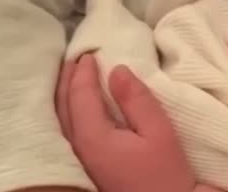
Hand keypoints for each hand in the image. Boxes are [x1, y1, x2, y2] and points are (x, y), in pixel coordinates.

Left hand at [56, 55, 195, 191]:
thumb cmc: (166, 174)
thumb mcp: (160, 133)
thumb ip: (137, 100)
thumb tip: (118, 70)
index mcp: (94, 137)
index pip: (80, 95)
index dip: (83, 72)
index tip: (90, 53)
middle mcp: (79, 148)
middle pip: (62, 106)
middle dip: (67, 79)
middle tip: (74, 57)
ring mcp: (80, 159)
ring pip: (61, 119)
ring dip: (64, 93)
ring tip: (71, 76)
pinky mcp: (86, 166)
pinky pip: (67, 130)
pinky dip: (67, 110)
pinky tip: (76, 106)